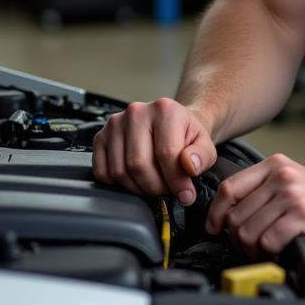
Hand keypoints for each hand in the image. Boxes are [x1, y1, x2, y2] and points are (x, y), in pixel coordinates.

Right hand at [92, 98, 215, 204]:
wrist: (172, 123)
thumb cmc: (186, 135)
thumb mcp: (205, 144)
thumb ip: (202, 156)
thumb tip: (188, 166)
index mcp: (164, 109)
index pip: (166, 153)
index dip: (176, 181)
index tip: (185, 195)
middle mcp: (136, 112)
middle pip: (138, 164)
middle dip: (155, 187)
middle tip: (167, 190)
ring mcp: (115, 124)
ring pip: (120, 171)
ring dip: (138, 188)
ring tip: (153, 184)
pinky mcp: (100, 137)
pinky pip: (102, 172)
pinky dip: (118, 184)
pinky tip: (135, 179)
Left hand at [205, 153, 304, 256]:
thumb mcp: (294, 183)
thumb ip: (265, 191)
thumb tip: (229, 215)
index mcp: (275, 165)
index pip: (229, 188)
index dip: (216, 213)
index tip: (215, 228)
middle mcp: (281, 175)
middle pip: (235, 216)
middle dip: (239, 239)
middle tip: (253, 247)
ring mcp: (292, 194)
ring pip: (248, 231)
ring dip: (254, 250)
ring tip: (268, 250)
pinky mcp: (303, 215)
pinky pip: (268, 241)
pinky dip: (270, 253)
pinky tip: (282, 251)